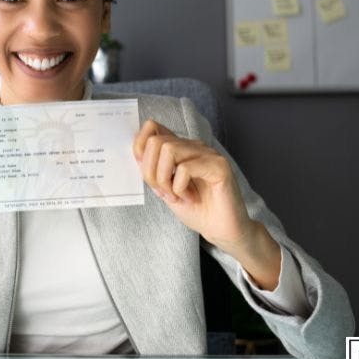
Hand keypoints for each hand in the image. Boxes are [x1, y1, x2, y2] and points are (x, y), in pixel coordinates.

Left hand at [133, 119, 281, 289]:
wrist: (221, 230)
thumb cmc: (196, 210)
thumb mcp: (165, 189)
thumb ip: (153, 171)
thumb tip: (137, 155)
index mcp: (181, 149)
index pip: (153, 128)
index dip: (140, 148)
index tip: (147, 176)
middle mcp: (194, 147)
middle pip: (156, 141)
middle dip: (151, 172)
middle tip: (163, 193)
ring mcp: (208, 154)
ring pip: (168, 150)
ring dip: (164, 179)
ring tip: (176, 196)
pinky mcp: (219, 166)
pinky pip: (185, 168)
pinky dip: (180, 187)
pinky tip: (190, 198)